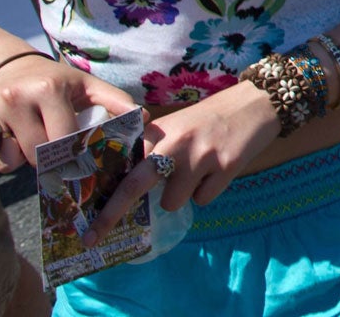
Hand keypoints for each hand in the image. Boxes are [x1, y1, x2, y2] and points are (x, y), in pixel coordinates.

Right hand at [0, 53, 135, 176]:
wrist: (8, 67)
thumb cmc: (56, 82)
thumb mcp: (87, 87)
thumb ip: (117, 103)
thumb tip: (146, 119)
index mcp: (47, 90)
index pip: (62, 143)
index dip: (71, 153)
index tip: (75, 153)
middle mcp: (14, 97)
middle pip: (35, 155)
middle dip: (46, 158)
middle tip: (50, 142)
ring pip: (8, 162)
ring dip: (21, 159)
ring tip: (29, 136)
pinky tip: (8, 136)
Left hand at [88, 83, 283, 240]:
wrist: (257, 103)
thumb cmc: (209, 119)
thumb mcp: (177, 126)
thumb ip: (153, 150)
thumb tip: (127, 189)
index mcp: (160, 130)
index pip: (122, 164)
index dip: (102, 190)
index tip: (82, 215)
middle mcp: (175, 142)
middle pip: (135, 185)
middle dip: (111, 214)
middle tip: (92, 237)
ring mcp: (201, 155)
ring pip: (173, 201)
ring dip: (181, 195)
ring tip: (197, 171)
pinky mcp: (226, 167)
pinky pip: (203, 199)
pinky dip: (208, 191)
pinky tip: (217, 170)